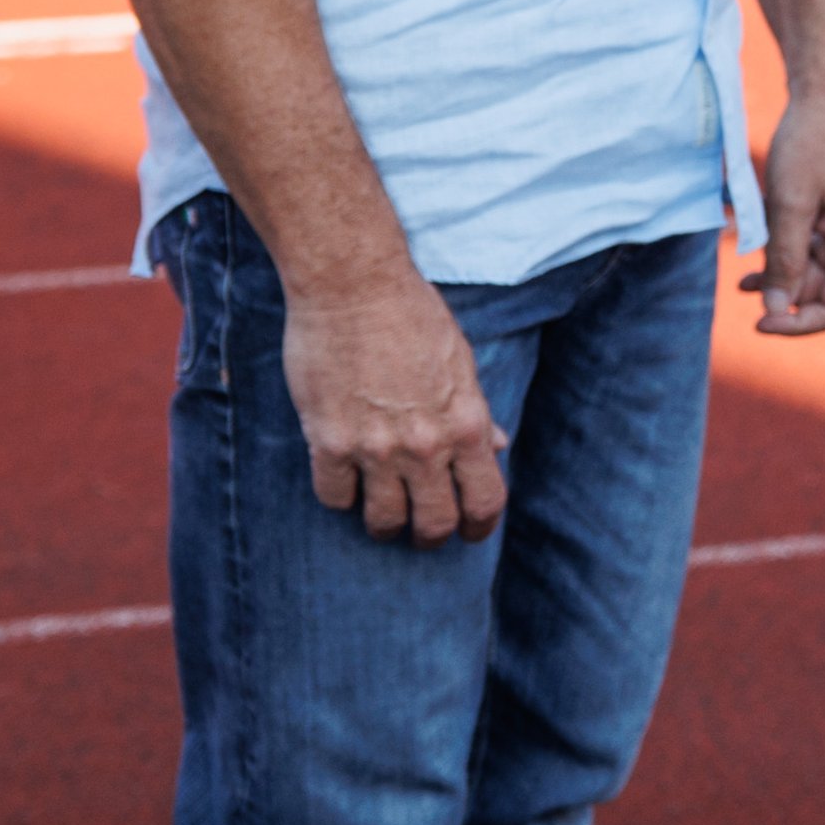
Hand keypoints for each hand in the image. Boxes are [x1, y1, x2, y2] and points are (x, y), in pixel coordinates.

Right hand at [282, 272, 507, 542]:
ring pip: (383, 521)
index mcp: (467, 424)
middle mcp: (426, 444)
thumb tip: (496, 446)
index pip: (485, 500)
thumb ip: (476, 413)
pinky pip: (334, 497)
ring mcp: (375, 447)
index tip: (471, 534)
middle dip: (429, 536)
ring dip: (384, 524)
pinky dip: (341, 497)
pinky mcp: (328, 441)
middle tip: (421, 533)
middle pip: (434, 524)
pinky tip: (344, 481)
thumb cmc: (412, 317)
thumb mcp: (461, 362)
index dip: (480, 527)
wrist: (353, 288)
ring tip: (381, 514)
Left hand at [747, 86, 824, 334]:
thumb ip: (784, 260)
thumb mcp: (790, 205)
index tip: (759, 322)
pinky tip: (751, 262)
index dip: (799, 325)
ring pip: (812, 276)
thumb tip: (775, 310)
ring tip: (740, 281)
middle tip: (741, 289)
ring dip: (778, 280)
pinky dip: (781, 260)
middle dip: (784, 299)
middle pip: (824, 295)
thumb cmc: (811, 144)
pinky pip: (808, 253)